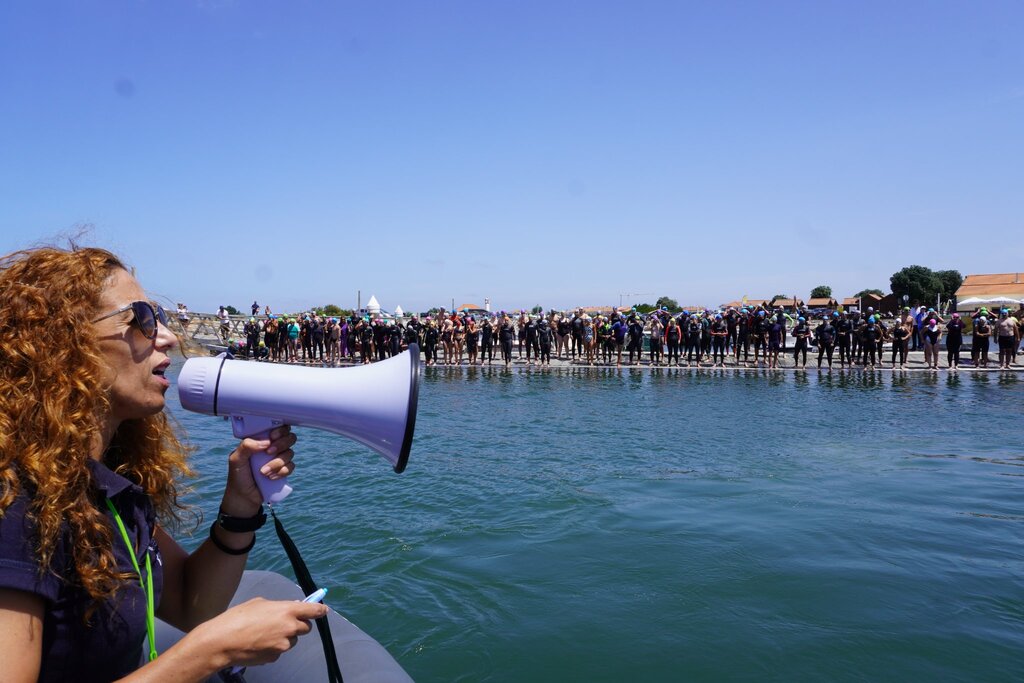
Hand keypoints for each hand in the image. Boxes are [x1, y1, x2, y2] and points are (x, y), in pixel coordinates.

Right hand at [195, 597, 327, 668]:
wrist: (222, 641)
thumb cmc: (238, 618)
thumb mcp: (259, 603)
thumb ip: (278, 606)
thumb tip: (288, 609)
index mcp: (287, 610)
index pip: (313, 610)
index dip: (320, 610)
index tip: (324, 610)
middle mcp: (290, 628)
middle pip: (305, 627)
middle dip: (298, 625)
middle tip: (284, 623)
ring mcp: (284, 645)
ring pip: (292, 640)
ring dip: (285, 637)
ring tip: (265, 634)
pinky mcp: (275, 657)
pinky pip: (280, 650)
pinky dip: (273, 647)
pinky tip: (259, 644)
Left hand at [222, 426, 297, 513]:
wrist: (243, 497)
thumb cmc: (238, 476)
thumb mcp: (236, 459)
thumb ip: (247, 446)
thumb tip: (266, 442)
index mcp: (261, 440)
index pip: (277, 427)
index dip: (279, 430)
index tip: (272, 436)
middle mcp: (272, 447)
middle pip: (289, 437)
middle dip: (281, 444)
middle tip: (268, 453)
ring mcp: (279, 459)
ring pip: (290, 453)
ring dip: (277, 463)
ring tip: (263, 472)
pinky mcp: (283, 471)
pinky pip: (291, 467)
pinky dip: (282, 472)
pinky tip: (271, 477)